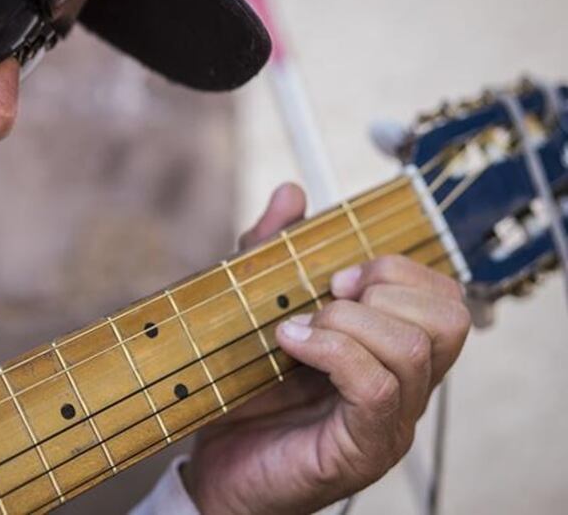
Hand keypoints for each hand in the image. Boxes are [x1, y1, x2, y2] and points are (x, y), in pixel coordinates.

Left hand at [184, 183, 471, 514]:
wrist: (213, 467)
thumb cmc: (243, 395)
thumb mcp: (254, 307)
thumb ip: (274, 253)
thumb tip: (291, 194)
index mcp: (389, 352)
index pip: (444, 297)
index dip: (397, 269)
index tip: (337, 275)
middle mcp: (403, 387)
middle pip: (449, 318)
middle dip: (384, 288)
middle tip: (327, 299)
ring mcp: (388, 420)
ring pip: (416, 348)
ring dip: (349, 321)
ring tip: (298, 330)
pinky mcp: (361, 446)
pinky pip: (377, 387)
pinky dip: (332, 350)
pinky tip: (292, 345)